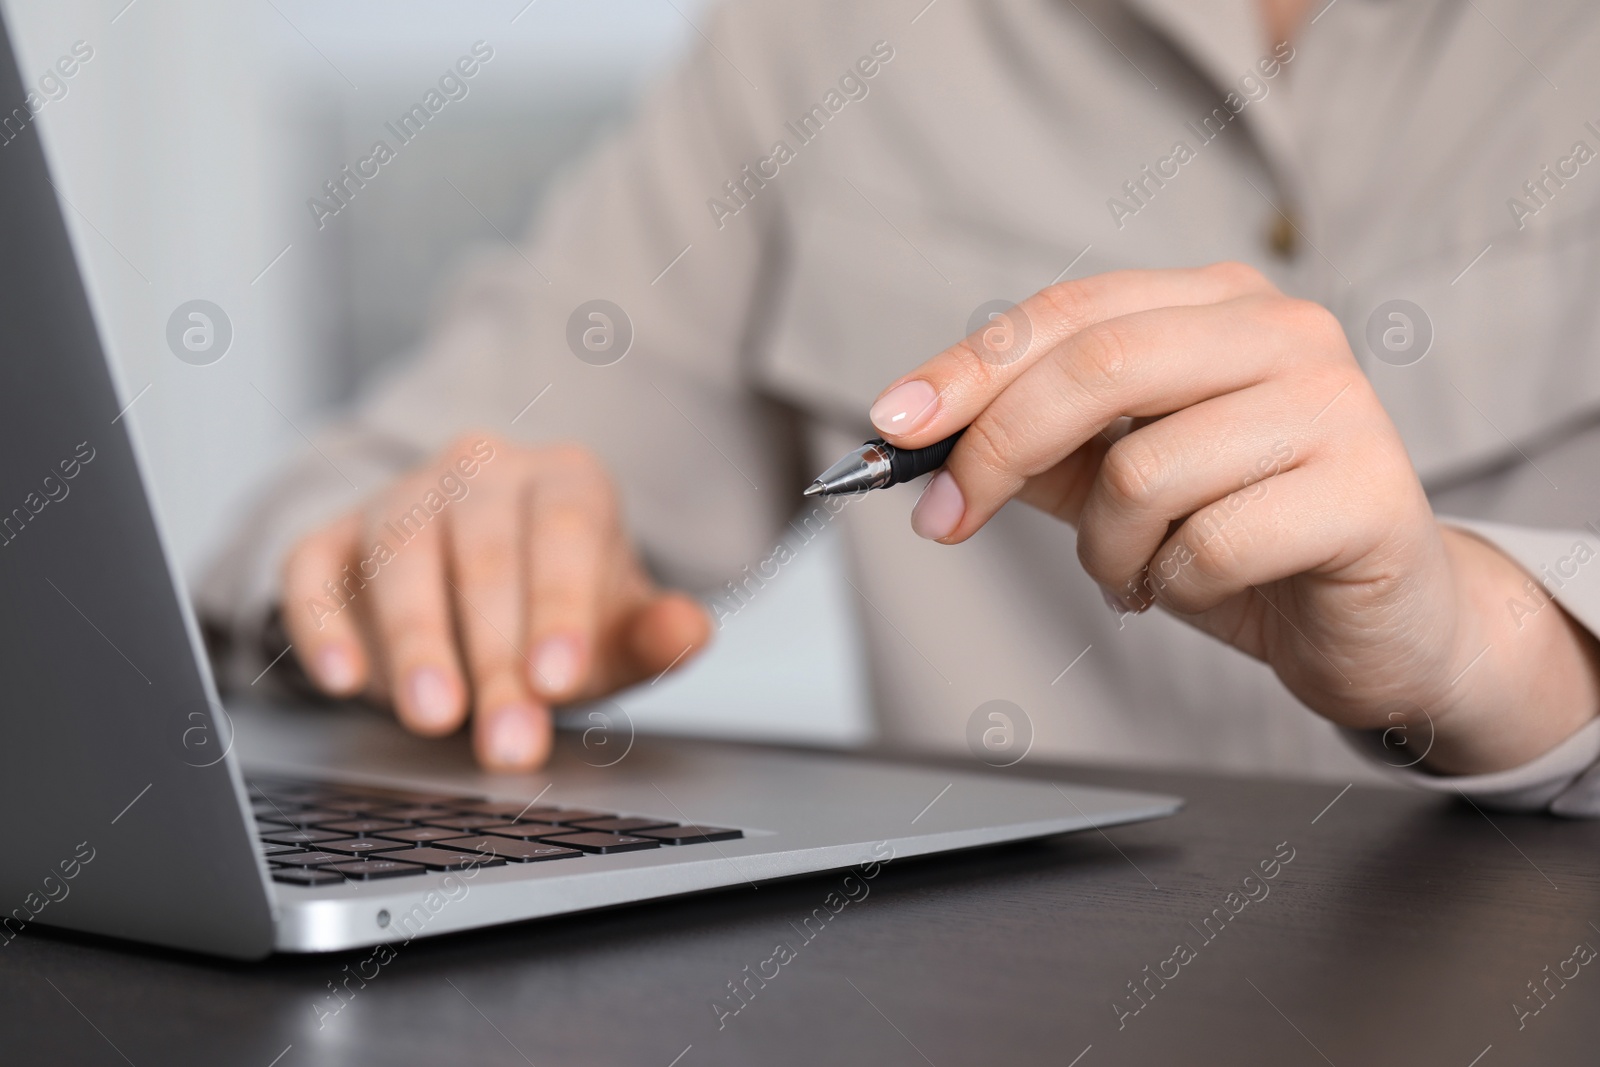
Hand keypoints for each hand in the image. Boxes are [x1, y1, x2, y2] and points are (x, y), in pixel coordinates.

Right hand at [279, 436, 710, 769]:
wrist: (483, 596)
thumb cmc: (558, 614)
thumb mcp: (616, 630)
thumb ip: (654, 635)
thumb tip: (688, 631)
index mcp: (565, 481)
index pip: (564, 530)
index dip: (557, 606)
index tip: (556, 681)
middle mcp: (481, 472)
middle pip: (483, 554)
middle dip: (495, 658)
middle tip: (507, 741)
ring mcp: (401, 496)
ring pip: (399, 553)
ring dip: (416, 642)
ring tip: (433, 716)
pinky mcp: (331, 536)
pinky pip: (313, 569)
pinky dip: (321, 622)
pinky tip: (343, 679)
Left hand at [870, 263, 1599, 773]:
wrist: (1383, 624)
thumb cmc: (1244, 540)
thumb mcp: (1120, 484)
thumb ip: (1038, 450)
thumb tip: (919, 438)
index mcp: (1220, 307)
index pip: (1071, 313)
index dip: (970, 368)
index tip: (892, 427)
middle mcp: (1285, 333)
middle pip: (1099, 365)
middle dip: (996, 452)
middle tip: (944, 523)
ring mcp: (1337, 407)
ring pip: (1145, 470)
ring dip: (1105, 549)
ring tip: (1134, 573)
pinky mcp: (1369, 496)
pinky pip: (1208, 545)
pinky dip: (1171, 585)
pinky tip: (1200, 589)